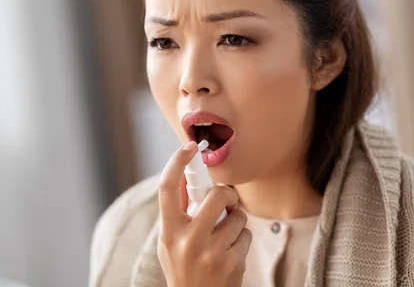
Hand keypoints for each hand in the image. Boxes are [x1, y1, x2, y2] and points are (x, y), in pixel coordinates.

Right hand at [157, 141, 251, 286]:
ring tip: (225, 237)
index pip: (167, 188)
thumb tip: (189, 176)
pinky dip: (242, 240)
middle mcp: (188, 241)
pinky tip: (231, 253)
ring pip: (237, 216)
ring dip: (236, 221)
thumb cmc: (183, 266)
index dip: (177, 163)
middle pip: (215, 196)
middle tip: (227, 200)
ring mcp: (211, 253)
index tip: (189, 147)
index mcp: (169, 231)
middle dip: (227, 193)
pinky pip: (246, 235)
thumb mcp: (170, 241)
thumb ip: (178, 212)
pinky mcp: (232, 264)